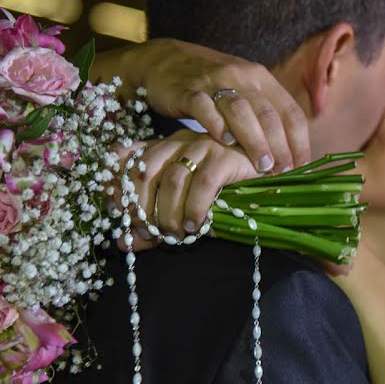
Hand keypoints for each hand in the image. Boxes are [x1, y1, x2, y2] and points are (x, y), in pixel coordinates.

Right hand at [92, 39, 310, 174]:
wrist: (165, 61)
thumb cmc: (212, 84)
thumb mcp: (243, 90)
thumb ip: (263, 115)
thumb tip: (289, 154)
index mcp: (262, 79)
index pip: (290, 111)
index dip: (299, 141)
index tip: (301, 168)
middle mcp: (242, 77)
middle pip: (268, 114)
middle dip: (279, 146)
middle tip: (282, 172)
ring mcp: (214, 82)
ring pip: (241, 110)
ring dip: (254, 140)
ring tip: (261, 165)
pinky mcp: (188, 90)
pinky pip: (205, 107)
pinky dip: (217, 125)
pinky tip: (225, 142)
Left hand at [112, 130, 258, 250]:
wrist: (267, 181)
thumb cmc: (221, 195)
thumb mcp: (181, 208)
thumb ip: (152, 223)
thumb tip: (121, 243)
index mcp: (164, 148)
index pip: (128, 159)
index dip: (117, 187)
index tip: (119, 215)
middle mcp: (179, 141)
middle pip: (145, 171)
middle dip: (143, 207)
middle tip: (151, 232)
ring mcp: (203, 146)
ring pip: (173, 180)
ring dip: (170, 214)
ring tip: (177, 234)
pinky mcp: (226, 157)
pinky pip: (204, 183)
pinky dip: (195, 208)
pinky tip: (196, 225)